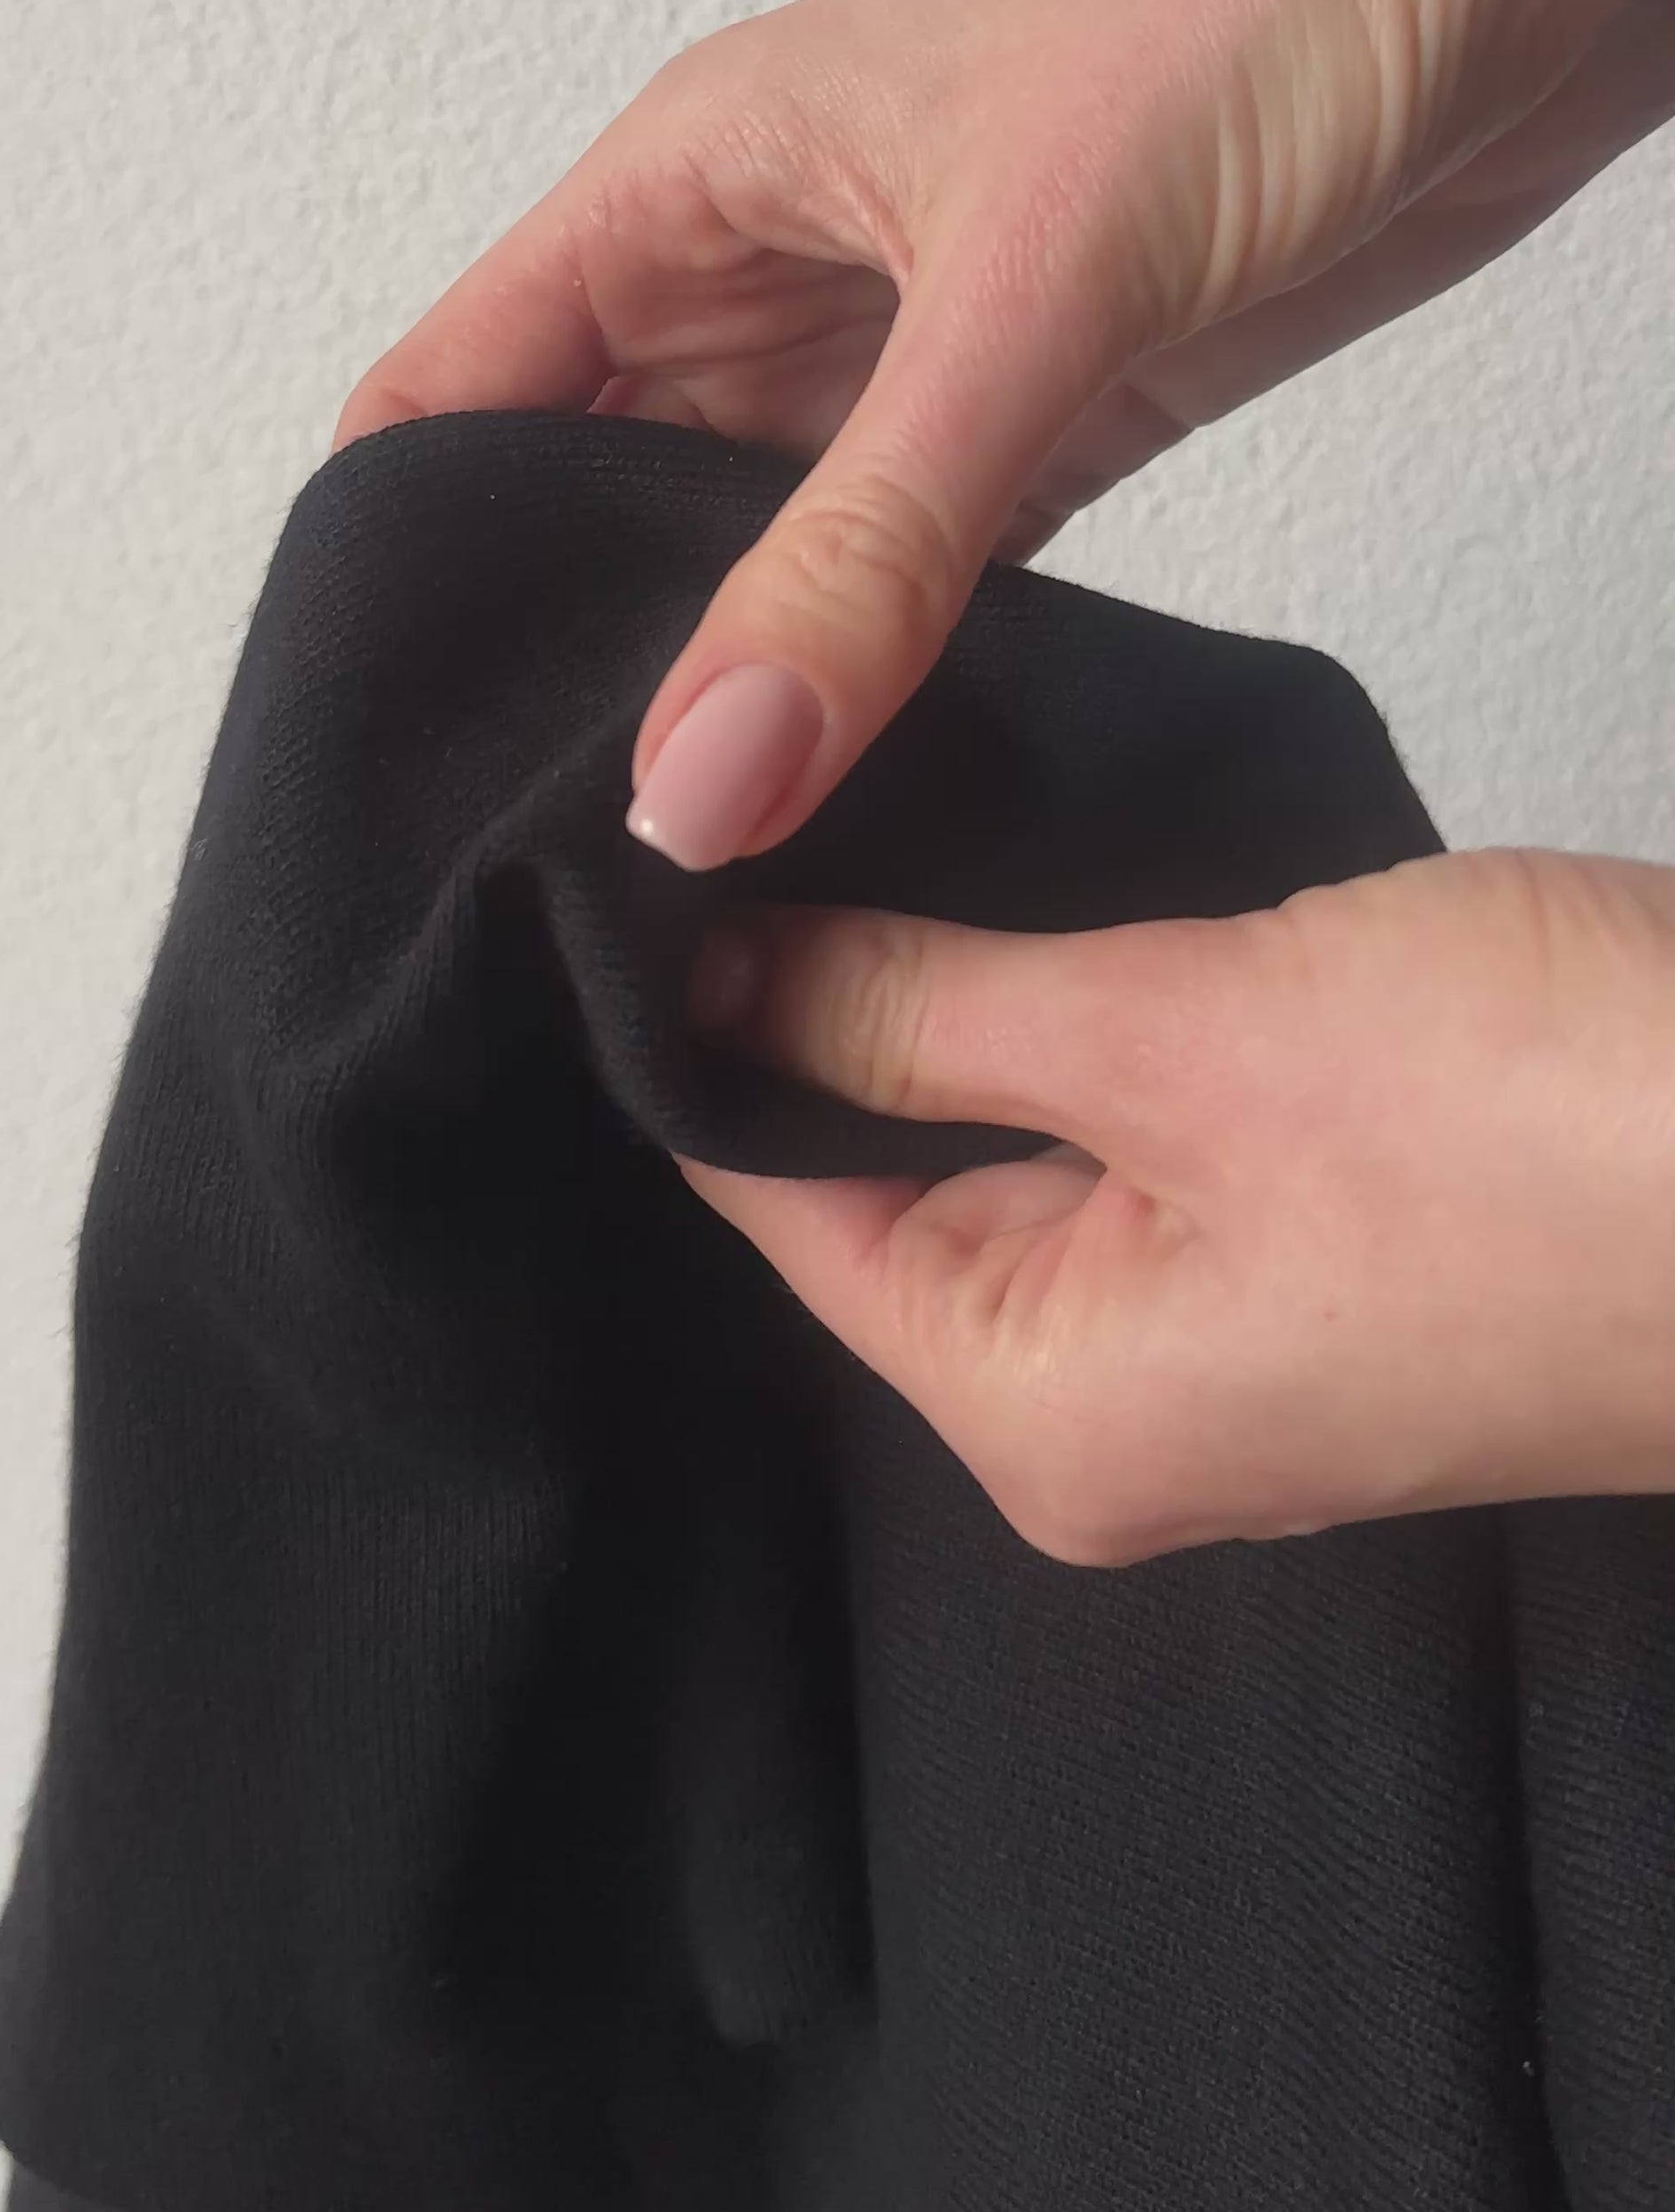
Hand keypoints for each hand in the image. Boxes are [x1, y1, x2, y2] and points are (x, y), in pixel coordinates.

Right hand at [340, 0, 1674, 871]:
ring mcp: (910, 350)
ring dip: (733, 687)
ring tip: (697, 869)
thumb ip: (863, 548)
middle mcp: (772, 269)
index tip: (399, 758)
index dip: (404, 564)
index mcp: (694, 180)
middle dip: (567, 665)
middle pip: (588, 500)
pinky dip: (885, 674)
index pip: (454, 392)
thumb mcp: (1030, 284)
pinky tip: (864, 790)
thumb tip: (696, 777)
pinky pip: (915, 575)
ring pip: (754, 555)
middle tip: (553, 870)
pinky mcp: (1049, 413)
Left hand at [678, 851, 1674, 1560]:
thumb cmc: (1555, 1131)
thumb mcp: (1182, 1032)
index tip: (656, 858)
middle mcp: (1123, 1416)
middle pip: (895, 1185)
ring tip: (916, 807)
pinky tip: (1076, 886)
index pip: (782, 1212)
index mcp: (1047, 1412)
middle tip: (788, 795)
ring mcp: (1241, 1341)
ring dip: (989, 993)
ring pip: (1029, 1142)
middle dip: (851, 1000)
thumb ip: (922, 1007)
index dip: (706, 1029)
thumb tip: (712, 973)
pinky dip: (1112, 1020)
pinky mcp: (1339, 1253)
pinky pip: (1155, 1136)